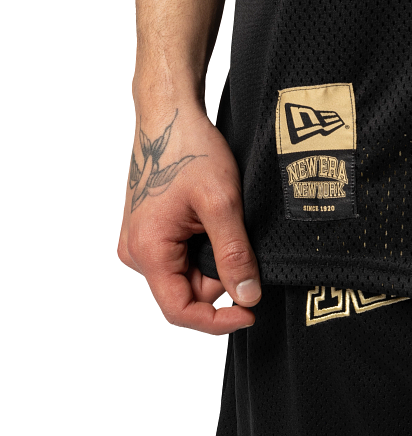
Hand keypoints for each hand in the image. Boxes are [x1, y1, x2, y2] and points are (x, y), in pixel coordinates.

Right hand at [117, 104, 260, 334]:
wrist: (170, 116)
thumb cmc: (189, 149)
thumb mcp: (221, 204)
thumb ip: (234, 255)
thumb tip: (247, 297)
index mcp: (146, 250)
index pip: (180, 311)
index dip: (218, 320)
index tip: (251, 311)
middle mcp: (136, 251)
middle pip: (187, 290)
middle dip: (220, 273)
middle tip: (237, 233)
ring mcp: (142, 240)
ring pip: (188, 271)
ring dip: (213, 254)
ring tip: (220, 216)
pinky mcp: (151, 229)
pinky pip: (182, 253)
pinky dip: (204, 243)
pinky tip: (209, 216)